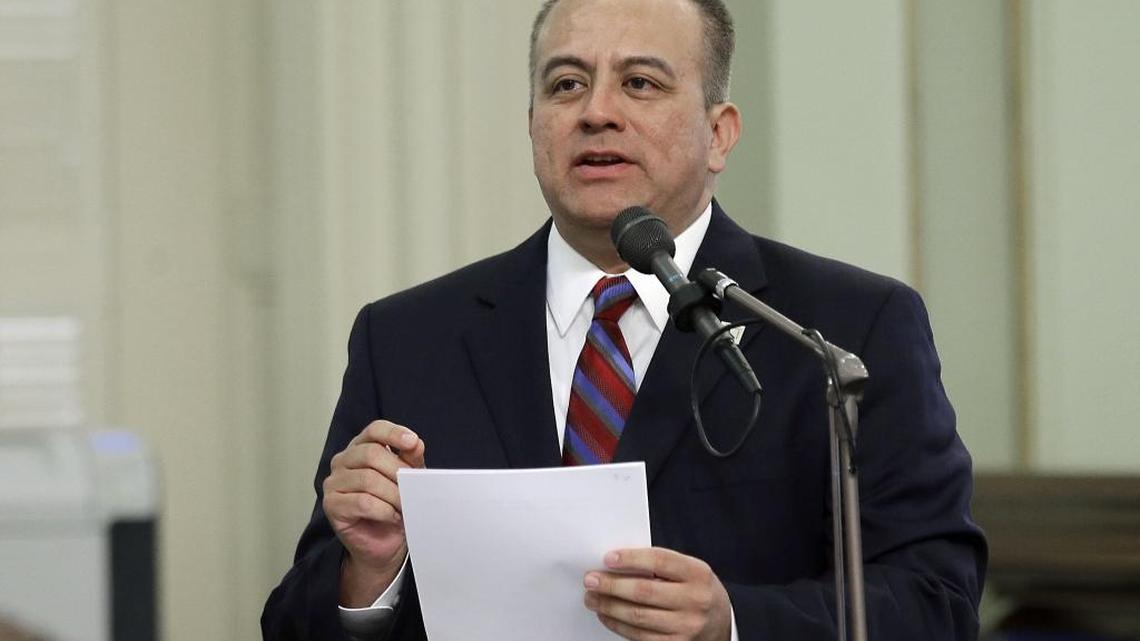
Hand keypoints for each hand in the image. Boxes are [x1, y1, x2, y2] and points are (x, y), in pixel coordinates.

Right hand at [322, 420, 425, 605]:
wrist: (384, 543)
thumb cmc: (394, 506)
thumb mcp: (408, 479)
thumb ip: (410, 460)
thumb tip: (415, 443)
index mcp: (361, 447)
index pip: (374, 430)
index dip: (394, 433)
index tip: (412, 442)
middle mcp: (343, 461)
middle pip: (372, 453)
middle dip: (398, 472)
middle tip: (413, 488)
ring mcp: (334, 482)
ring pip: (368, 479)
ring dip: (393, 494)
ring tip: (404, 506)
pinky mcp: (332, 505)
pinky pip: (362, 502)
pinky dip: (384, 510)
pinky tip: (392, 516)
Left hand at [583, 547, 731, 640]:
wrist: (720, 624)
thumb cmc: (696, 591)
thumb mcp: (689, 570)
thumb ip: (660, 565)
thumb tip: (616, 564)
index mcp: (698, 574)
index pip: (659, 561)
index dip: (631, 559)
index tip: (607, 558)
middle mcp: (695, 601)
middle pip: (644, 591)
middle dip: (611, 585)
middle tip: (590, 579)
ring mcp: (686, 627)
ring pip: (638, 616)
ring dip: (609, 606)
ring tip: (592, 598)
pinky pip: (639, 636)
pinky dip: (618, 625)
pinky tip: (606, 615)